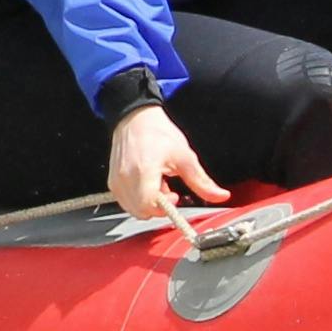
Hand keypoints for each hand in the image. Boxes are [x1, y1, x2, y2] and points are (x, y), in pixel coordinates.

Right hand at [107, 103, 227, 233]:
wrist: (135, 118)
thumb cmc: (157, 133)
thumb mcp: (185, 156)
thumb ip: (201, 181)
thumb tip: (220, 195)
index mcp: (143, 171)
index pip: (149, 206)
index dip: (165, 208)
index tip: (175, 196)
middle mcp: (125, 178)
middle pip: (142, 212)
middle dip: (159, 207)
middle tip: (168, 189)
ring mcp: (116, 181)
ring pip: (134, 210)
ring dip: (149, 204)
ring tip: (158, 184)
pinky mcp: (112, 183)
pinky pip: (126, 202)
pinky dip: (139, 199)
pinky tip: (147, 183)